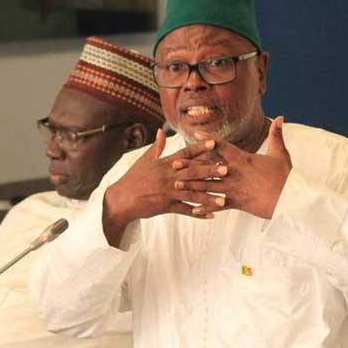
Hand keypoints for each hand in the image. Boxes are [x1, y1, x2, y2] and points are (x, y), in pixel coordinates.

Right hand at [102, 129, 228, 245]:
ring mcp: (168, 192)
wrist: (121, 200)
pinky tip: (211, 215)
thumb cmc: (133, 179)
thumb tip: (162, 131)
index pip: (185, 153)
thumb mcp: (144, 160)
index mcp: (164, 164)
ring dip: (209, 197)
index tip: (213, 143)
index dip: (199, 148)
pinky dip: (197, 213)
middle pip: (192, 172)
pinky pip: (184, 210)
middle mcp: (168, 176)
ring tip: (224, 199)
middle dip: (210, 171)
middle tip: (226, 169)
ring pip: (192, 194)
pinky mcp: (165, 206)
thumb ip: (157, 146)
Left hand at [173, 117, 291, 218]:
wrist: (290, 199)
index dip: (209, 140)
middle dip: (191, 165)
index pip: (223, 147)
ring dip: (192, 185)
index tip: (195, 136)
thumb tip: (280, 117)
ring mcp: (235, 189)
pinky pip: (218, 205)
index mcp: (244, 159)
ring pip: (209, 186)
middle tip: (174, 164)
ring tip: (177, 185)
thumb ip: (276, 135)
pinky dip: (206, 207)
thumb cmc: (286, 177)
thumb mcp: (281, 154)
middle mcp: (236, 173)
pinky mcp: (238, 203)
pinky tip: (192, 209)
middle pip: (209, 167)